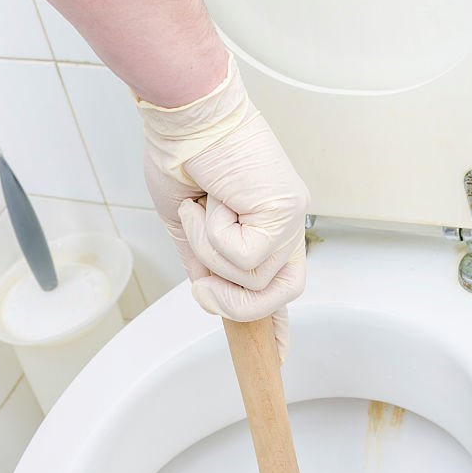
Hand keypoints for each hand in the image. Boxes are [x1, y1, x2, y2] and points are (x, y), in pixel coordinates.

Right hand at [135, 53, 309, 358]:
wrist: (181, 115)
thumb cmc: (182, 158)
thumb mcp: (187, 229)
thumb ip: (203, 266)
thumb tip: (208, 298)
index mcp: (266, 232)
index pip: (278, 288)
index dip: (276, 325)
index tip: (278, 357)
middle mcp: (287, 227)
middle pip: (278, 297)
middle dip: (233, 302)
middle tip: (201, 283)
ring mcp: (290, 219)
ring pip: (253, 280)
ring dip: (210, 253)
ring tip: (200, 210)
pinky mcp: (285, 211)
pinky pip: (246, 258)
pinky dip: (214, 235)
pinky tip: (211, 200)